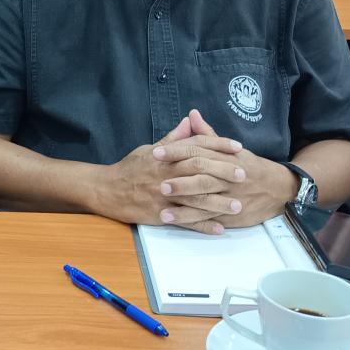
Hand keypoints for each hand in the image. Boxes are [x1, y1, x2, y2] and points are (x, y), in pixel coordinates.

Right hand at [91, 115, 243, 228]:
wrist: (107, 190)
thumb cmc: (130, 168)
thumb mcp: (150, 148)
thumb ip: (173, 139)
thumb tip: (190, 121)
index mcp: (165, 156)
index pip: (196, 146)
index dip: (218, 145)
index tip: (237, 148)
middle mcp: (166, 174)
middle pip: (199, 170)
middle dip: (223, 171)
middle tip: (243, 175)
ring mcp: (163, 196)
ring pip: (195, 199)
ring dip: (218, 203)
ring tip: (237, 205)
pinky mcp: (160, 214)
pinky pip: (185, 221)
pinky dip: (203, 225)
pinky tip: (219, 228)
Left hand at [155, 109, 295, 229]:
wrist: (278, 189)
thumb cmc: (249, 166)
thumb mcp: (230, 149)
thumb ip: (207, 134)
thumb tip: (192, 114)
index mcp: (224, 157)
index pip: (198, 151)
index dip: (176, 152)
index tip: (156, 153)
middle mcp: (227, 177)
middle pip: (202, 177)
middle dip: (180, 181)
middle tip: (158, 183)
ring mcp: (230, 197)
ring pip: (206, 201)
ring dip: (183, 207)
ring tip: (162, 210)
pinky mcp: (232, 215)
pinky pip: (210, 219)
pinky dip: (194, 222)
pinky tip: (177, 222)